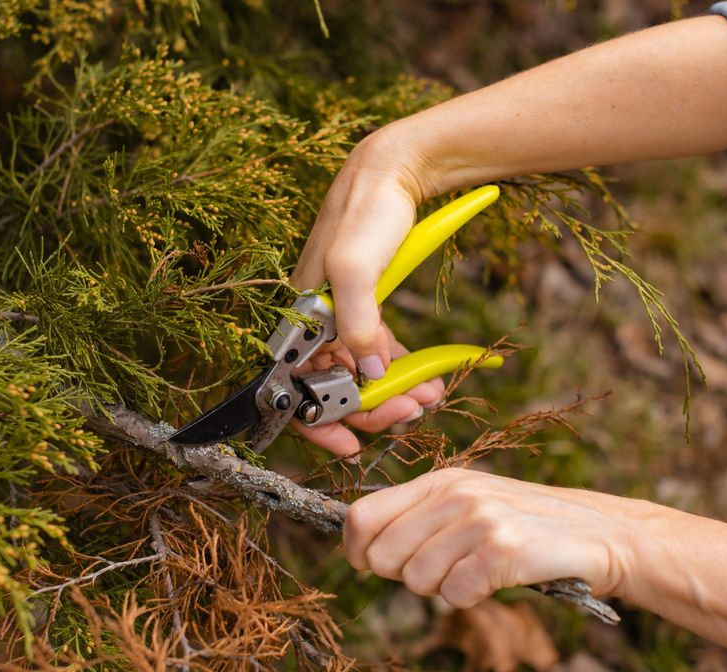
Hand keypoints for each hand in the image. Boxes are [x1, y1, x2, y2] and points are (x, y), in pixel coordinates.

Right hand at [291, 127, 445, 456]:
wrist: (394, 169)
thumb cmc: (367, 213)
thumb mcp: (356, 269)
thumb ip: (359, 325)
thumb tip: (369, 377)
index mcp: (299, 315)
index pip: (297, 386)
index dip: (320, 423)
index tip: (351, 446)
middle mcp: (313, 320)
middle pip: (334, 387)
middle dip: (371, 410)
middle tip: (410, 414)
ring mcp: (340, 314)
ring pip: (360, 372)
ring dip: (393, 392)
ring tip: (429, 398)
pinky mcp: (365, 304)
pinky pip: (377, 350)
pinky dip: (401, 368)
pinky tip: (428, 376)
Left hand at [343, 468, 650, 606]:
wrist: (603, 534)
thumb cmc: (528, 525)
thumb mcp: (470, 505)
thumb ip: (420, 519)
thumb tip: (361, 547)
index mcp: (440, 481)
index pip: (362, 516)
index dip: (357, 550)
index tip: (372, 565)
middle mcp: (455, 494)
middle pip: (383, 555)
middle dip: (405, 576)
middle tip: (446, 570)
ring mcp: (480, 520)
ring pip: (418, 581)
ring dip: (445, 588)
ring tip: (478, 571)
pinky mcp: (504, 550)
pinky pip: (456, 595)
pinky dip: (472, 598)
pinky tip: (498, 580)